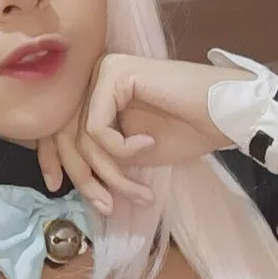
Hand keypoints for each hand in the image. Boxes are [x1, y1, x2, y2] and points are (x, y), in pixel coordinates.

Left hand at [36, 53, 251, 212]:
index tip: (56, 186)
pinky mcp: (114, 72)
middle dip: (86, 178)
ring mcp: (103, 71)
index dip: (52, 159)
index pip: (60, 128)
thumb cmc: (188, 130)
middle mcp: (95, 77)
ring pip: (82, 137)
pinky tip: (148, 144)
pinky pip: (97, 127)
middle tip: (108, 207)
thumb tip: (69, 175)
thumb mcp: (133, 153)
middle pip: (67, 135)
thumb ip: (102, 155)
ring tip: (139, 192)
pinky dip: (120, 148)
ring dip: (111, 173)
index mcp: (98, 93)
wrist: (226, 114)